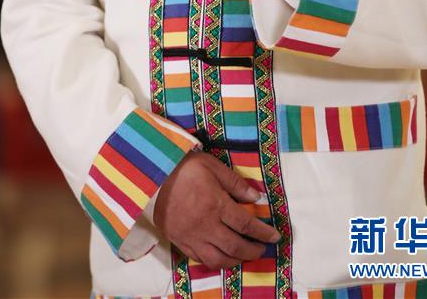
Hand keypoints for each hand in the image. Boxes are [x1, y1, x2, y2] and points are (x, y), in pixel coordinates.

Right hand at [153, 151, 279, 268]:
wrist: (151, 175)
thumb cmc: (184, 167)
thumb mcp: (212, 166)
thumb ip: (235, 183)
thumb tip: (256, 197)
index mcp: (215, 205)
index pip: (246, 224)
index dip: (263, 233)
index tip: (275, 236)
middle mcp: (205, 225)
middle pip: (235, 247)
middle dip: (252, 251)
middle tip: (262, 249)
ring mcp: (191, 237)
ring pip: (218, 259)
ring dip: (235, 260)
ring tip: (244, 255)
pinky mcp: (179, 241)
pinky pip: (200, 259)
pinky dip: (215, 261)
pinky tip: (221, 256)